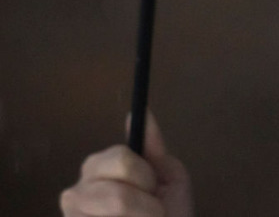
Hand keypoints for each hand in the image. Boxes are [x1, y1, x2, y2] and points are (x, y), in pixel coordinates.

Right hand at [60, 112, 193, 216]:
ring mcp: (72, 216)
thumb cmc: (167, 212)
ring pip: (116, 210)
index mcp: (98, 167)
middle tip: (150, 210)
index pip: (121, 158)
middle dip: (144, 204)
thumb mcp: (168, 176)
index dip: (145, 176)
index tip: (154, 187)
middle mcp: (76, 192)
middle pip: (116, 193)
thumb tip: (141, 111)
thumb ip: (153, 147)